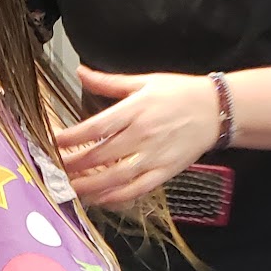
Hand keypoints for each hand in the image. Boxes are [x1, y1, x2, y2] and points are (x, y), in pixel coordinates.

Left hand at [55, 66, 219, 207]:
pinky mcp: (166, 172)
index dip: (72, 137)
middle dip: (74, 165)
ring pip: (116, 176)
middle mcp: (142, 135)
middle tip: (53, 170)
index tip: (53, 142)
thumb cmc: (179, 92)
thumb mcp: (144, 81)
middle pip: (101, 155)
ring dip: (91, 186)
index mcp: (135, 110)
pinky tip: (101, 199)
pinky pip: (138, 188)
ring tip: (69, 189)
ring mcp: (154, 156)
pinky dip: (118, 196)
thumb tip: (80, 71)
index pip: (96, 127)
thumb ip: (109, 82)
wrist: (216, 109)